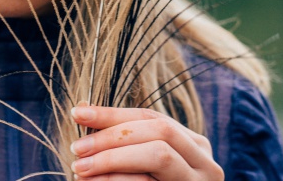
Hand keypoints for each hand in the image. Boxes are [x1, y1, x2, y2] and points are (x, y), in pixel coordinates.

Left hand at [70, 104, 223, 179]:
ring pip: (158, 155)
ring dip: (112, 158)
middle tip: (77, 148)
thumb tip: (83, 109)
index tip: (77, 113)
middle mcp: (205, 164)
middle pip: (157, 131)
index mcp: (193, 145)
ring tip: (80, 167)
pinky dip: (118, 180)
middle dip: (112, 136)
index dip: (111, 113)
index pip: (148, 116)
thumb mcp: (140, 160)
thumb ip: (121, 137)